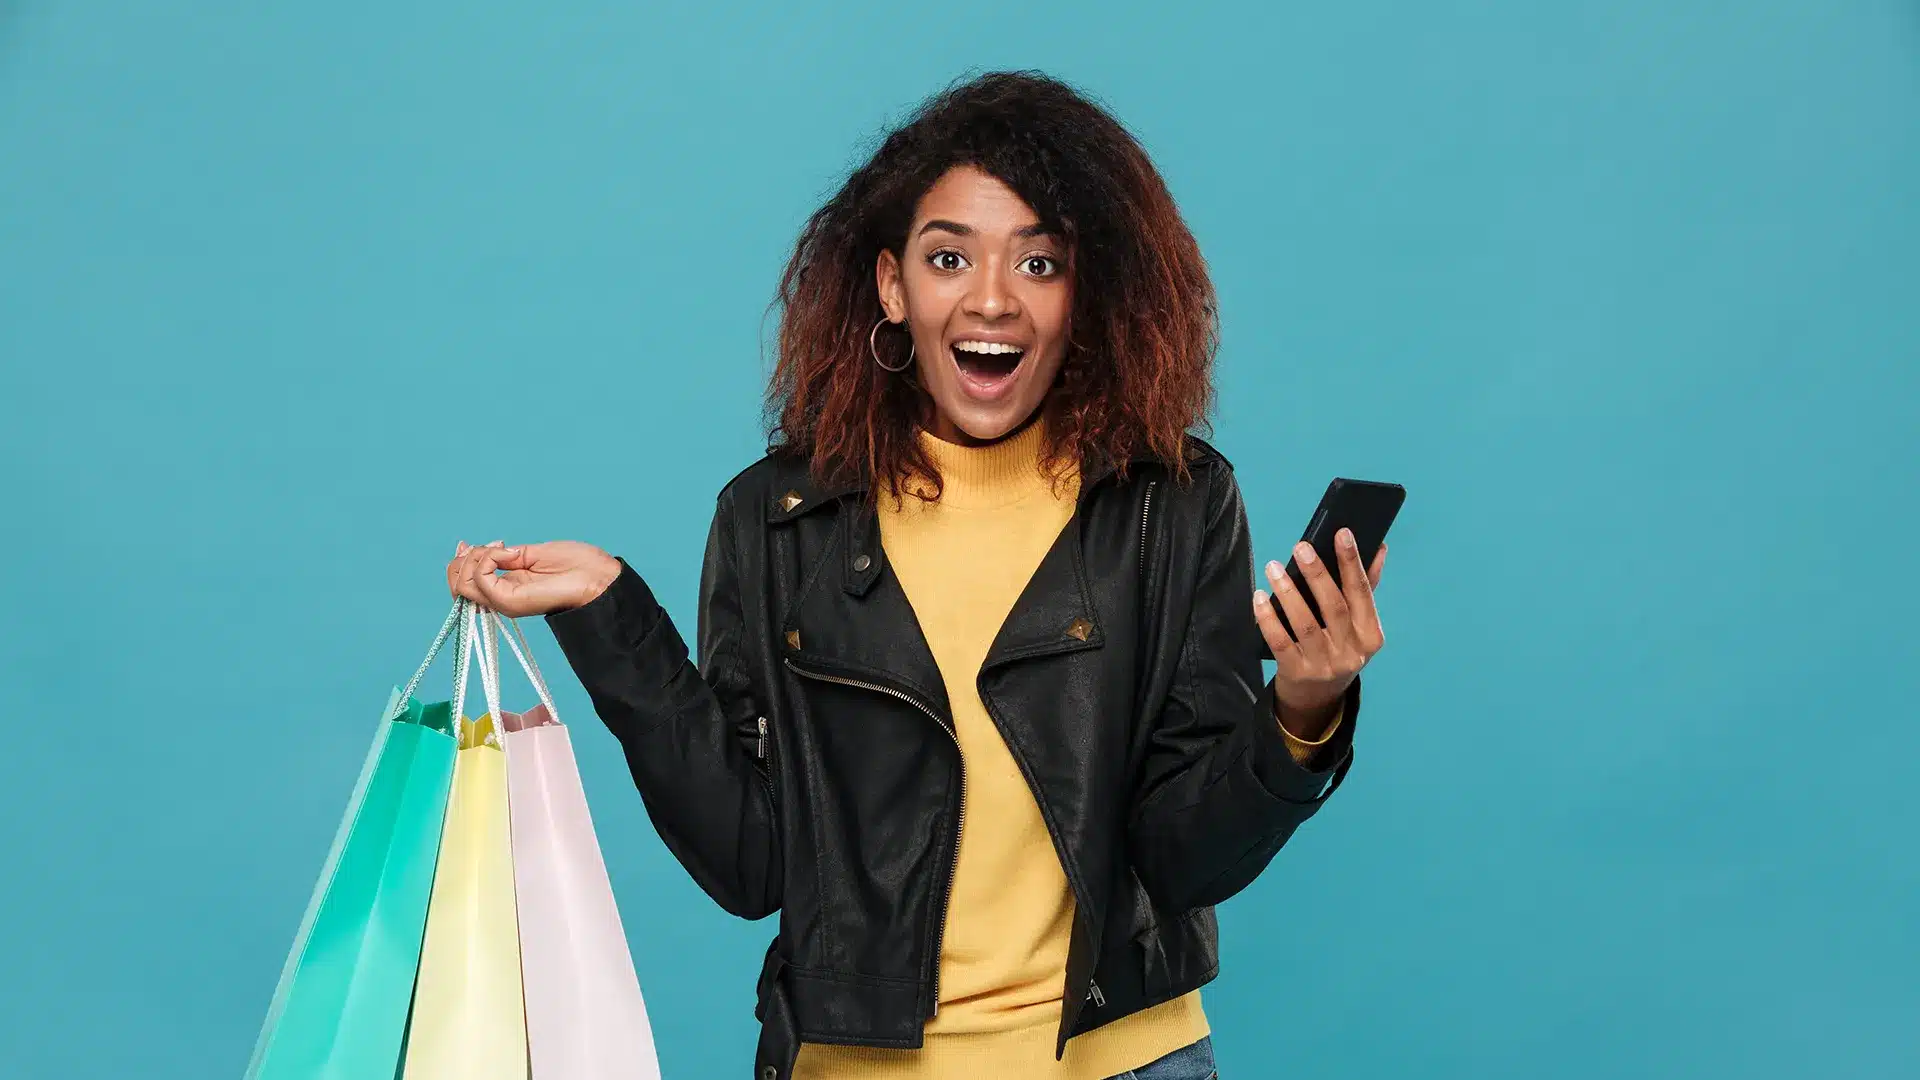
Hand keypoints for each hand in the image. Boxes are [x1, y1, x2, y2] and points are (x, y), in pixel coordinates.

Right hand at [446, 539, 622, 616]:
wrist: (598, 576)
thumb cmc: (575, 565)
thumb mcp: (528, 554)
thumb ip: (499, 556)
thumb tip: (471, 549)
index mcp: (504, 587)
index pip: (463, 582)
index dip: (463, 559)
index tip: (483, 543)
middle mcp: (500, 598)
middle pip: (456, 584)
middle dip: (465, 558)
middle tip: (493, 546)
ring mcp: (503, 601)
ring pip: (462, 583)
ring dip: (475, 557)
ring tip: (503, 549)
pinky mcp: (509, 601)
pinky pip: (480, 578)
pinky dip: (488, 559)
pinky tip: (511, 553)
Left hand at [1252, 528, 1387, 734]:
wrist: (1318, 698)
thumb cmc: (1338, 648)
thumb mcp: (1357, 625)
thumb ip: (1365, 588)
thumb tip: (1380, 547)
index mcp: (1370, 635)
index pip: (1362, 592)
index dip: (1352, 562)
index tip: (1342, 533)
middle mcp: (1351, 652)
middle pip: (1333, 607)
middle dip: (1317, 574)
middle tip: (1300, 547)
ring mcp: (1324, 665)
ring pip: (1305, 624)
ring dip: (1288, 593)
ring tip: (1273, 567)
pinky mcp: (1297, 672)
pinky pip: (1280, 641)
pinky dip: (1268, 618)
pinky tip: (1259, 598)